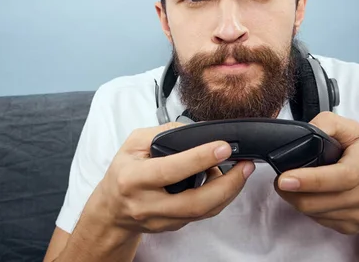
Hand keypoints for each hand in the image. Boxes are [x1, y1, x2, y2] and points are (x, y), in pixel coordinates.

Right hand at [89, 122, 255, 233]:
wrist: (111, 211)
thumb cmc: (123, 173)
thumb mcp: (132, 144)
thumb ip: (161, 133)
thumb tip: (194, 131)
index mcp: (134, 179)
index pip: (171, 170)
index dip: (200, 158)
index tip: (223, 147)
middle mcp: (148, 204)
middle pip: (196, 202)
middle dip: (228, 184)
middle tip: (246, 164)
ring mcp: (162, 220)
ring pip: (204, 212)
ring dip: (229, 191)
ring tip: (243, 170)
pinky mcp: (174, 227)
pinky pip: (203, 214)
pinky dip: (219, 197)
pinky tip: (227, 182)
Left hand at [274, 112, 358, 234]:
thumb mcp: (358, 132)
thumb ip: (329, 124)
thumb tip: (305, 129)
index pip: (339, 177)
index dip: (309, 180)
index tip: (285, 179)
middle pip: (319, 202)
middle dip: (291, 193)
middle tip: (280, 180)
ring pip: (315, 213)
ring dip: (297, 200)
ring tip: (293, 186)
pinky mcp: (352, 228)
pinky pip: (320, 221)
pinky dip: (309, 209)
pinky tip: (311, 196)